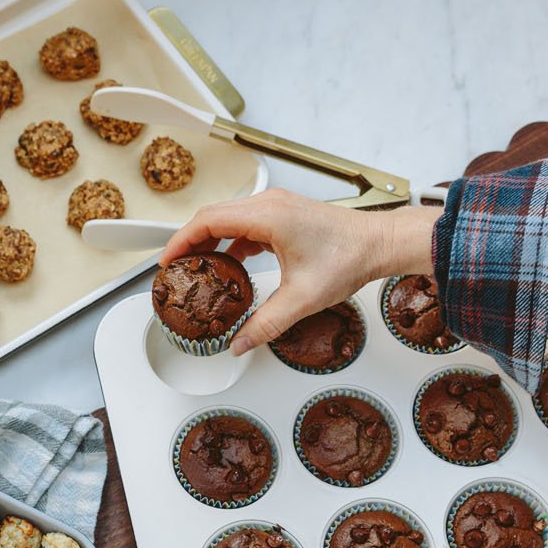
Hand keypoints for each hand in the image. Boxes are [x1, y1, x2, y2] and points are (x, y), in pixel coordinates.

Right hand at [158, 189, 439, 355]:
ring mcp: (277, 207)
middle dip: (189, 241)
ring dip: (210, 240)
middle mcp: (269, 205)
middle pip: (212, 216)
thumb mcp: (302, 299)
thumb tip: (240, 343)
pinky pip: (245, 223)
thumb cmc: (350, 257)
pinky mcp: (284, 215)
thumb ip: (265, 323)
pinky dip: (231, 241)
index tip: (167, 262)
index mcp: (267, 216)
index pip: (207, 222)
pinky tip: (231, 263)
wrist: (380, 244)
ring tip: (198, 266)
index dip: (181, 241)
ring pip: (228, 218)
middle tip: (175, 268)